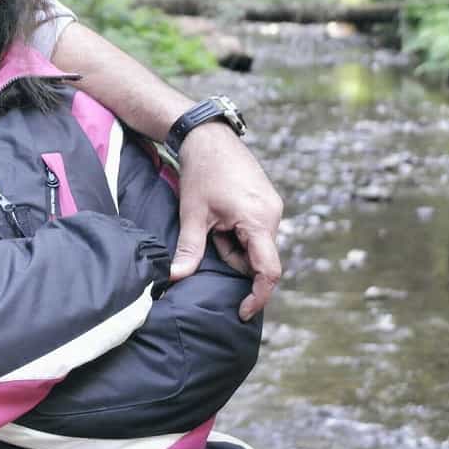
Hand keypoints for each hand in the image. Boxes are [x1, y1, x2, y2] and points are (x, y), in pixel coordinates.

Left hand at [171, 121, 282, 320]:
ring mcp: (273, 206)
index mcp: (258, 220)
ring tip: (215, 217)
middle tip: (210, 233)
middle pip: (257, 257)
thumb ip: (189, 250)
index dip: (257, 295)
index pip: (268, 270)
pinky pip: (256, 229)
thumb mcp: (192, 214)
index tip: (242, 311)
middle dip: (232, 254)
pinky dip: (238, 230)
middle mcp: (273, 214)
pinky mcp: (268, 201)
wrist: (207, 137)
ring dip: (233, 241)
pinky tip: (222, 212)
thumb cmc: (201, 173)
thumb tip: (175, 278)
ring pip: (255, 243)